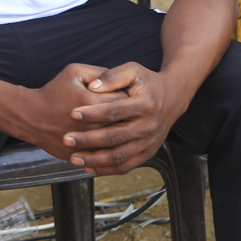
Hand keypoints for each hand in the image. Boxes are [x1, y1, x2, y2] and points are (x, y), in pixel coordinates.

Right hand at [16, 63, 128, 161]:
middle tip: (128, 111)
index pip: (123, 100)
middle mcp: (90, 125)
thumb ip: (99, 73)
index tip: (126, 96)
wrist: (32, 116)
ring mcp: (86, 143)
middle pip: (123, 122)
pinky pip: (103, 156)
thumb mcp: (74, 72)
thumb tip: (120, 80)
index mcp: (90, 102)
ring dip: (121, 134)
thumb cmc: (54, 92)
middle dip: (128, 116)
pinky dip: (109, 149)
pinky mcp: (81, 155)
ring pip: (115, 142)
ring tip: (120, 125)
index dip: (128, 97)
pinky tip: (110, 140)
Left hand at [64, 63, 183, 175]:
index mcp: (144, 105)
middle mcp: (148, 126)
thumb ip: (112, 76)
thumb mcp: (133, 70)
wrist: (173, 98)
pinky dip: (107, 170)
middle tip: (67, 139)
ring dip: (95, 160)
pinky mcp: (148, 153)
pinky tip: (90, 168)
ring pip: (119, 156)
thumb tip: (92, 86)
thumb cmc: (148, 82)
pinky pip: (126, 166)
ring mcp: (149, 142)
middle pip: (114, 137)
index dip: (93, 113)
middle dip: (88, 140)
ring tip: (74, 158)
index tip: (73, 113)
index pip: (114, 111)